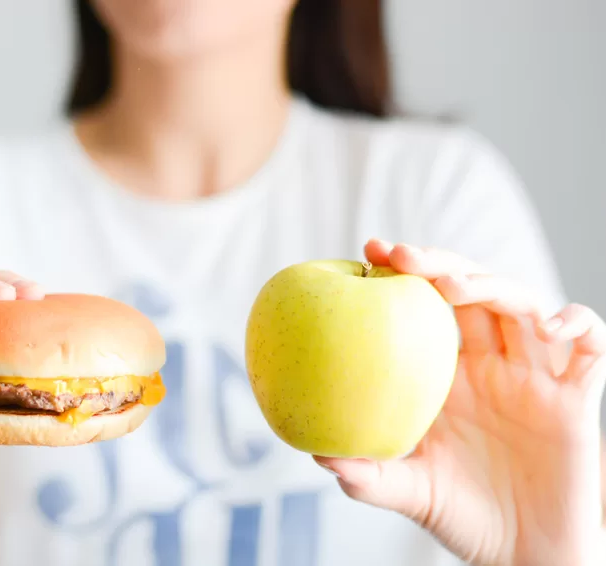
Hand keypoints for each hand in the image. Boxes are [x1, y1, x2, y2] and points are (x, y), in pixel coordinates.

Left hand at [314, 240, 604, 565]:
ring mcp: (533, 376)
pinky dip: (577, 323)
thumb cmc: (463, 518)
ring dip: (493, 285)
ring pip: (522, 305)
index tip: (370, 250)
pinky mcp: (577, 397)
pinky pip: (589, 346)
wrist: (524, 555)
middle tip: (400, 255)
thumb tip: (319, 455)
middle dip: (440, 263)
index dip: (404, 275)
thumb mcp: (410, 491)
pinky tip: (551, 325)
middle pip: (471, 291)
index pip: (426, 307)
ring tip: (455, 285)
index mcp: (448, 376)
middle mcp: (490, 366)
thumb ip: (369, 475)